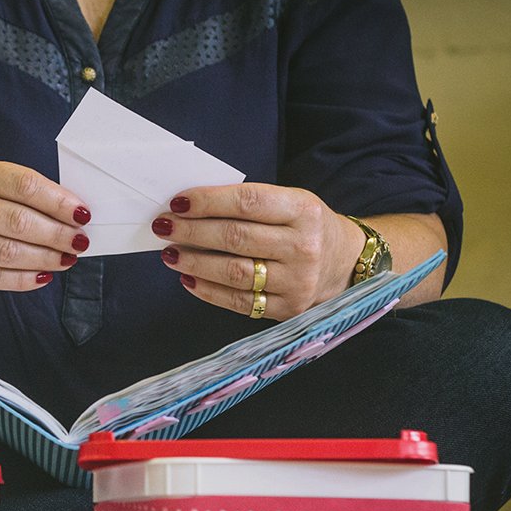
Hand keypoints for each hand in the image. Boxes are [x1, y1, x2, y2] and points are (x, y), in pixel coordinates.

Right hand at [0, 158, 91, 292]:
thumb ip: (19, 194)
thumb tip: (70, 213)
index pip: (22, 184)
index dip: (57, 201)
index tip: (81, 214)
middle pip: (17, 221)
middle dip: (56, 234)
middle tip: (79, 242)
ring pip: (7, 253)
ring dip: (45, 258)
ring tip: (66, 259)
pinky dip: (24, 279)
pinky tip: (42, 276)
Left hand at [153, 183, 361, 320]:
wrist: (346, 264)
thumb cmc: (306, 228)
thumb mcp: (291, 203)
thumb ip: (249, 204)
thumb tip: (191, 208)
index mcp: (303, 211)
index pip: (247, 202)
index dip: (208, 201)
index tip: (177, 202)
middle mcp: (302, 246)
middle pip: (236, 237)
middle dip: (192, 231)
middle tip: (164, 227)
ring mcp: (296, 281)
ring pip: (234, 272)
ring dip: (194, 262)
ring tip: (171, 253)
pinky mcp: (288, 309)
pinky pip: (239, 302)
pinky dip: (207, 290)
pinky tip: (188, 278)